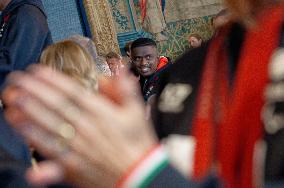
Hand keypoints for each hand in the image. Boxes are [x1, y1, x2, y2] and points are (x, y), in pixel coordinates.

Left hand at [3, 65, 156, 186]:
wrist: (140, 175)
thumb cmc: (138, 144)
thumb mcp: (137, 113)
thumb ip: (126, 89)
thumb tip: (117, 68)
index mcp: (102, 113)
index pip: (73, 92)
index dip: (53, 80)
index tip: (37, 70)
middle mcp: (87, 127)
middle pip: (55, 105)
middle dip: (33, 90)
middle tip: (16, 79)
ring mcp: (78, 146)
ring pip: (48, 125)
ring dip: (27, 111)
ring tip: (11, 99)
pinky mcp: (72, 165)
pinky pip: (49, 152)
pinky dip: (34, 142)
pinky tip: (20, 131)